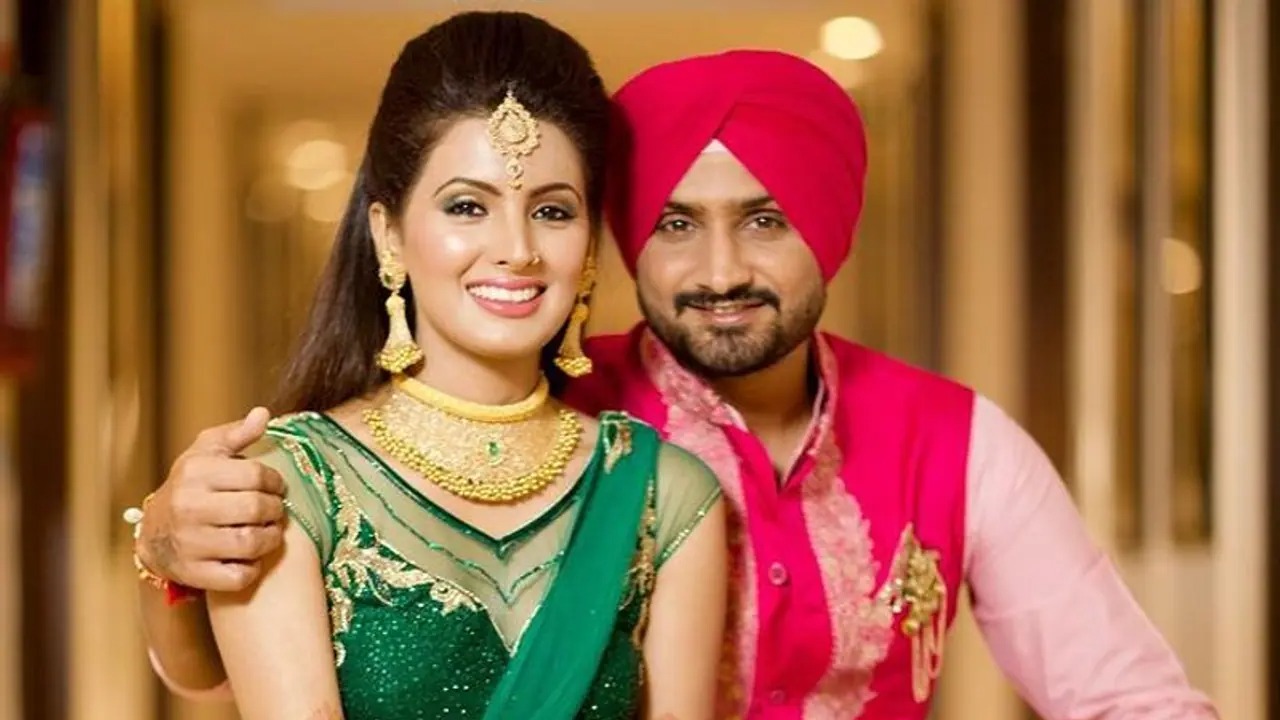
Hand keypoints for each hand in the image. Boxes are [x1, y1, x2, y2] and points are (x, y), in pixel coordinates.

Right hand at [136, 407, 287, 592]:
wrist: (152, 532)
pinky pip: (238, 576)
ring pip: (251, 543)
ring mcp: (189, 542)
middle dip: (276, 510)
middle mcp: (189, 507)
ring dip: (271, 538)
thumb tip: (263, 414)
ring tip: (269, 531)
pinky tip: (250, 556)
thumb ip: (236, 434)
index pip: (257, 474)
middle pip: (257, 508)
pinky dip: (252, 568)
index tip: (277, 487)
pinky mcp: (192, 573)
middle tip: (275, 510)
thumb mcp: (206, 453)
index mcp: (196, 473)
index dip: (277, 482)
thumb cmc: (189, 487)